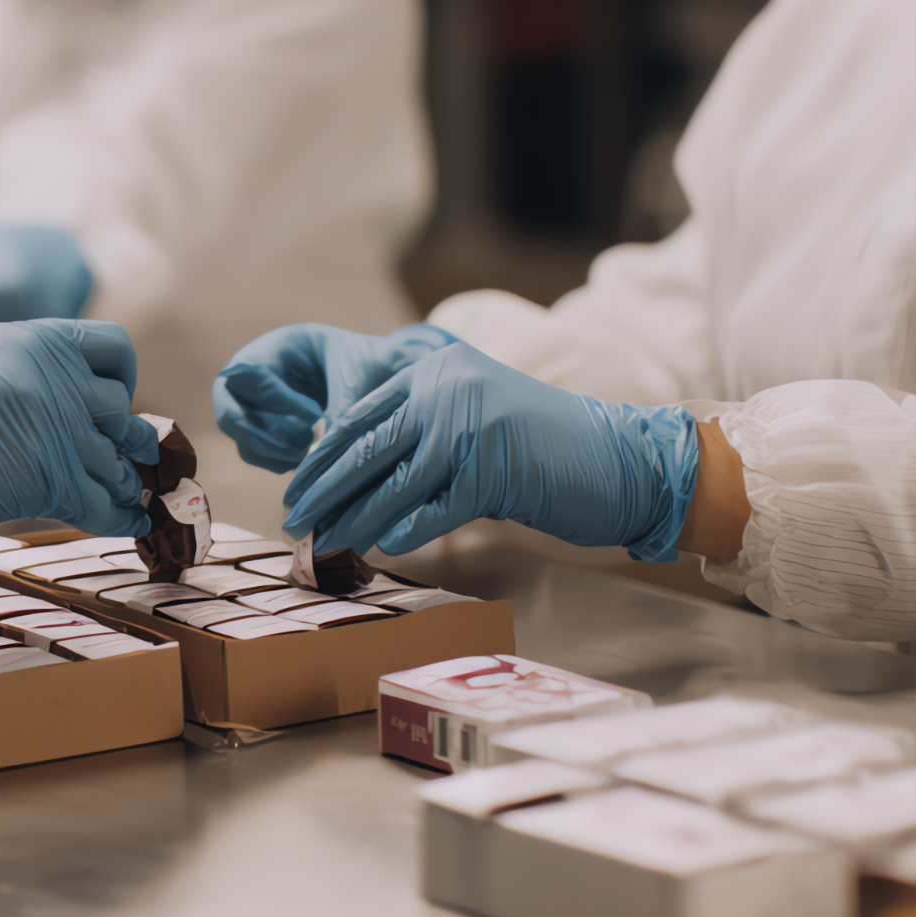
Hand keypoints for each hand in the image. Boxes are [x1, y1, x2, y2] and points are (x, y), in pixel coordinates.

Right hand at [0, 319, 159, 547]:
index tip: (110, 401)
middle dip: (122, 439)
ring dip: (122, 483)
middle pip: (123, 413)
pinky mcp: (55, 485)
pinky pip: (112, 507)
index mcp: (37, 340)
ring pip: (121, 464)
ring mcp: (62, 432)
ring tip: (120, 494)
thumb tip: (53, 405)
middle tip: (114, 457)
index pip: (116, 350)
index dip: (121, 379)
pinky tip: (130, 526)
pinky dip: (124, 520)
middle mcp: (60, 381)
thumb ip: (23, 375)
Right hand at [213, 323, 458, 471]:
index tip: (314, 417)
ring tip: (309, 449)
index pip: (247, 376)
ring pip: (240, 435)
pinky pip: (253, 450)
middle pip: (228, 408)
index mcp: (275, 348)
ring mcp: (255, 401)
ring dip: (270, 450)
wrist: (379, 374)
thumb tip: (321, 456)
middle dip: (260, 434)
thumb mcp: (356, 380)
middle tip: (300, 446)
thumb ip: (341, 412)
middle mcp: (254, 374)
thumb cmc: (366, 364)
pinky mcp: (264, 426)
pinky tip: (308, 456)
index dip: (274, 401)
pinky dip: (276, 460)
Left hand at [287, 343, 699, 562]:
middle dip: (323, 488)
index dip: (323, 454)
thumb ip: (420, 429)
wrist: (620, 458)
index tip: (298, 485)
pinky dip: (405, 531)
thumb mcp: (472, 418)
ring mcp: (470, 428)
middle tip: (295, 520)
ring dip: (354, 518)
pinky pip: (433, 509)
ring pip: (392, 482)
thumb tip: (350, 471)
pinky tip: (384, 547)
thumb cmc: (542, 446)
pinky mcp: (492, 470)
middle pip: (366, 446)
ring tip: (327, 543)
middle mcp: (447, 390)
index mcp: (436, 369)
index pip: (360, 413)